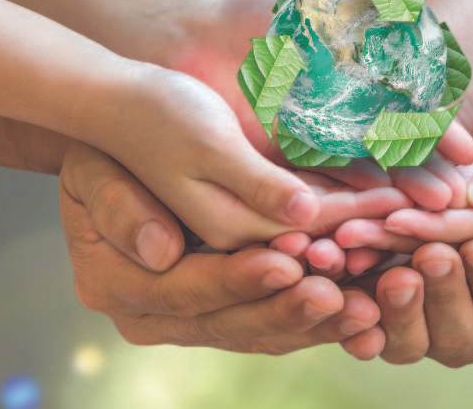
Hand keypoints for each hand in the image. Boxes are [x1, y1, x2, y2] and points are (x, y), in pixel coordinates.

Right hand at [58, 142, 382, 352]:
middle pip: (227, 322)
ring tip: (363, 308)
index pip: (184, 290)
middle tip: (338, 297)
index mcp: (116, 284)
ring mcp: (190, 315)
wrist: (127, 143)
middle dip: (287, 309)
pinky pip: (272, 319)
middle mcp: (152, 313)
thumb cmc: (121, 146)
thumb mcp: (109, 166)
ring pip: (257, 329)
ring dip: (313, 320)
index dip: (238, 279)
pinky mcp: (225, 306)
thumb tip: (173, 249)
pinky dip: (315, 314)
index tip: (287, 264)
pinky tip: (358, 303)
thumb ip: (139, 204)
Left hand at [163, 0, 472, 210]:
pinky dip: (340, 198)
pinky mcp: (273, 174)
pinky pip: (311, 189)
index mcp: (354, 91)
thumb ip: (365, 31)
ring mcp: (307, 155)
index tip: (467, 154)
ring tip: (421, 213)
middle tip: (454, 198)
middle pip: (389, 160)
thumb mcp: (316, 14)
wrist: (186, 37)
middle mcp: (337, 130)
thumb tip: (428, 40)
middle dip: (422, 179)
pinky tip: (370, 205)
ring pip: (356, 181)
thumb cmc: (249, 18)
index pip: (406, 121)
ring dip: (390, 198)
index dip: (437, 137)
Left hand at [341, 210, 472, 364]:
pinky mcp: (380, 323)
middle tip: (434, 253)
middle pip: (455, 333)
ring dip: (399, 308)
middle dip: (445, 292)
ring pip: (408, 338)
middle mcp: (468, 339)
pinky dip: (356, 315)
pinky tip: (349, 287)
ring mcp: (421, 334)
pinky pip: (366, 331)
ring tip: (395, 271)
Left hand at [344, 66, 472, 247]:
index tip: (390, 220)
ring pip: (432, 229)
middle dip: (392, 238)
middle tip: (340, 238)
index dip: (433, 226)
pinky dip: (395, 210)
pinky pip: (432, 208)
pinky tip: (356, 210)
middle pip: (446, 239)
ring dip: (383, 231)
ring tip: (333, 234)